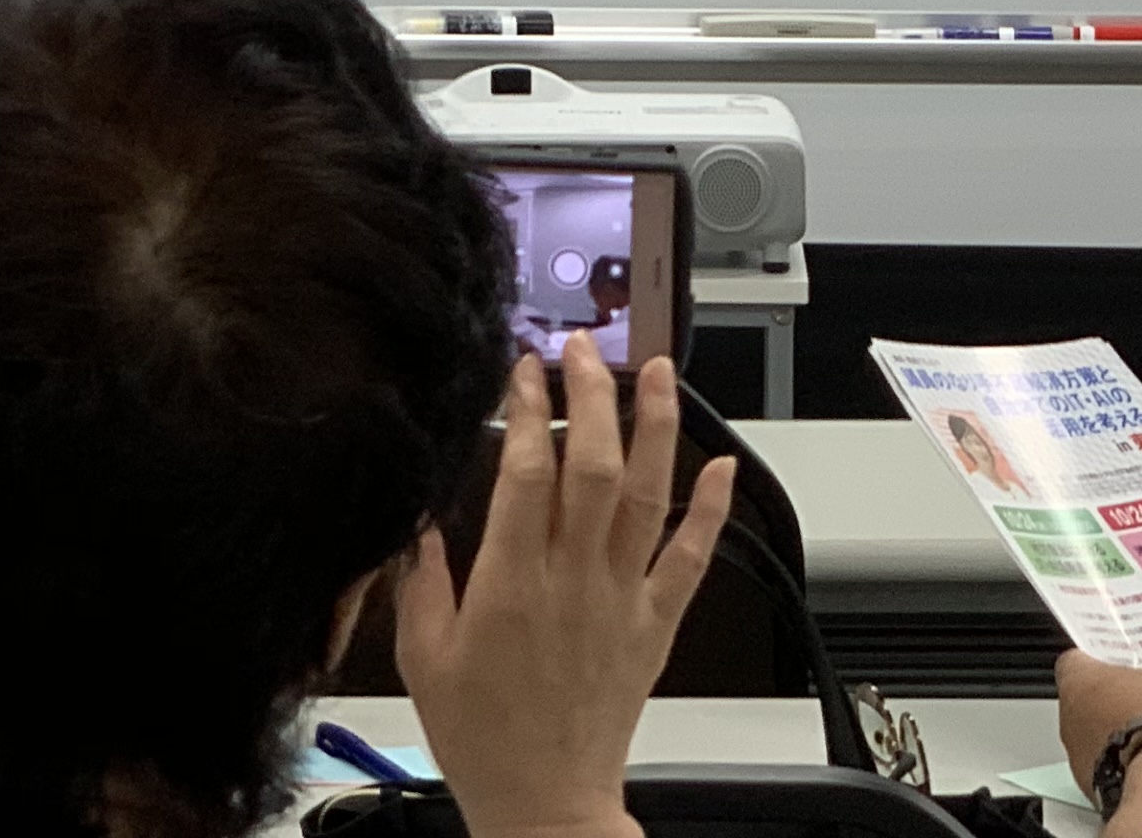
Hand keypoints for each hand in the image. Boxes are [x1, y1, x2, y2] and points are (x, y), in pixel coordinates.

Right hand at [398, 339, 734, 837]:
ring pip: (647, 497)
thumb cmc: (482, 738)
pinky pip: (690, 560)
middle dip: (591, 396)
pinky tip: (723, 464)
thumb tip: (418, 516)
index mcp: (510, 584)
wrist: (545, 805)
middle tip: (584, 349)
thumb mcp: (422, 658)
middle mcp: (573, 581)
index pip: (525, 471)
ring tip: (658, 371)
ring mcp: (620, 599)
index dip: (527, 409)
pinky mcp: (654, 624)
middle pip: (592, 468)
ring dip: (656, 428)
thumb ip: (420, 580)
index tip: (525, 369)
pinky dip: (712, 510)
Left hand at [1053, 649, 1141, 837]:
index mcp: (1078, 682)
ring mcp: (1078, 760)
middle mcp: (1069, 721)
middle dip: (1113, 704)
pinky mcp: (1094, 791)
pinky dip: (1127, 769)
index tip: (1117, 664)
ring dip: (1119, 740)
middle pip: (1086, 704)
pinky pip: (1108, 772)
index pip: (1075, 662)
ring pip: (1095, 742)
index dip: (1099, 663)